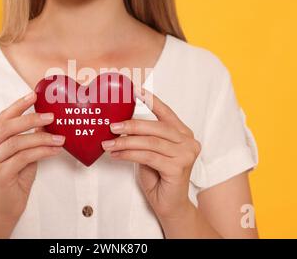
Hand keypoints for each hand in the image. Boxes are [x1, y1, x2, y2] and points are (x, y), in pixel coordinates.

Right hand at [0, 92, 65, 224]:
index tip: (34, 95)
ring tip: (59, 137)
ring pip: (16, 143)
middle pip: (7, 127)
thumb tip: (45, 119)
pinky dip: (42, 152)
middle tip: (51, 116)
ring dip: (41, 138)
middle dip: (31, 119)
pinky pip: (23, 158)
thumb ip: (27, 137)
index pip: (1, 118)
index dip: (18, 106)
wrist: (4, 208)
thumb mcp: (21, 153)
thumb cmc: (13, 178)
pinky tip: (54, 150)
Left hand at [101, 88, 200, 223]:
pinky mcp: (178, 168)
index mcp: (183, 133)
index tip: (135, 90)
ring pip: (150, 142)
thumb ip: (144, 138)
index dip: (151, 100)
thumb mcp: (151, 152)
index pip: (166, 112)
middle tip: (112, 126)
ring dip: (126, 142)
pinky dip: (129, 154)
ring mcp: (185, 154)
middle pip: (156, 127)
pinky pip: (148, 156)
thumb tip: (121, 124)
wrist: (170, 205)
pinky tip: (117, 154)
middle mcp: (188, 141)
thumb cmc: (159, 177)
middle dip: (132, 125)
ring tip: (109, 143)